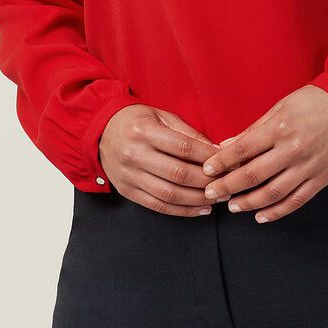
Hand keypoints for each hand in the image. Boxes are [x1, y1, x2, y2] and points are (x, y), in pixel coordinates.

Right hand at [99, 104, 220, 215]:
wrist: (100, 131)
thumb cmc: (136, 121)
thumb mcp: (160, 116)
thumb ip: (187, 133)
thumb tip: (215, 150)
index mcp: (145, 131)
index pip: (183, 147)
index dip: (208, 156)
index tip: (226, 162)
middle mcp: (135, 155)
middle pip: (178, 173)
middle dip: (207, 181)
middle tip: (227, 184)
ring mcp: (130, 175)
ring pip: (170, 194)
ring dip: (198, 200)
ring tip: (217, 198)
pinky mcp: (127, 191)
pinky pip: (158, 206)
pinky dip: (182, 211)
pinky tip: (200, 210)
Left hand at [199, 85, 327, 222]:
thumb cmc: (315, 102)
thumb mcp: (281, 107)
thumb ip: (254, 129)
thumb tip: (227, 145)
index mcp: (279, 128)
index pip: (242, 150)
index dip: (221, 162)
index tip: (206, 170)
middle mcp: (292, 150)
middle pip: (252, 175)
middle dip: (228, 186)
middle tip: (211, 193)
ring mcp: (308, 167)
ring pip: (272, 193)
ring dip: (249, 203)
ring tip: (233, 207)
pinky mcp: (321, 180)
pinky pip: (295, 201)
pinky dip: (276, 212)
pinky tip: (261, 217)